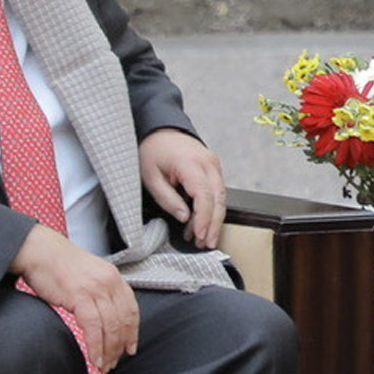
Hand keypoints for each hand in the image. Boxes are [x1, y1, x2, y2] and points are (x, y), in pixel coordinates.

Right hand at [15, 220, 140, 366]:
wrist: (40, 251)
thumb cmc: (59, 265)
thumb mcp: (89, 276)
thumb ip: (101, 293)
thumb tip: (105, 319)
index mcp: (114, 277)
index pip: (132, 309)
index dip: (132, 332)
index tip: (130, 348)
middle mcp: (109, 282)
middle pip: (123, 321)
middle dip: (120, 346)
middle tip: (114, 362)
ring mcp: (95, 288)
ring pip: (110, 327)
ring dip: (109, 351)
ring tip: (103, 365)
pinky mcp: (79, 295)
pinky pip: (93, 327)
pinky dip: (95, 346)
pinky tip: (94, 357)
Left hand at [138, 128, 228, 246]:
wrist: (159, 129)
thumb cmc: (153, 150)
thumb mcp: (151, 177)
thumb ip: (168, 199)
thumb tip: (185, 217)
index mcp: (191, 164)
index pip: (205, 197)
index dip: (204, 220)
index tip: (200, 236)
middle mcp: (208, 163)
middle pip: (219, 199)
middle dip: (214, 225)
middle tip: (207, 244)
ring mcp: (213, 164)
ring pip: (221, 197)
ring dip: (213, 219)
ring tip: (202, 238)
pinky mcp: (213, 167)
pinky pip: (217, 191)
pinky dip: (211, 208)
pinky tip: (200, 222)